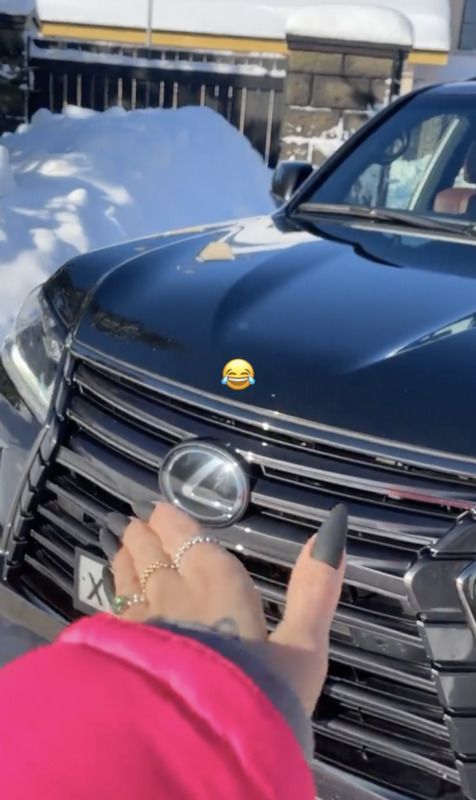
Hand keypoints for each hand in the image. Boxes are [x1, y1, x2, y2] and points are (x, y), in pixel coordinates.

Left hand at [101, 502, 346, 714]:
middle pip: (151, 554)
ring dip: (124, 561)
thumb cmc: (257, 691)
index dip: (170, 521)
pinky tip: (113, 603)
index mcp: (215, 579)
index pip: (185, 538)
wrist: (194, 739)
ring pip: (127, 580)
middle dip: (143, 537)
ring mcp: (139, 623)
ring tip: (121, 549)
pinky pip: (112, 613)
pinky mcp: (116, 653)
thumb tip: (333, 530)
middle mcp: (171, 591)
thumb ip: (315, 589)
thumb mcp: (304, 647)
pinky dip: (113, 598)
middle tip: (133, 524)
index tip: (158, 510)